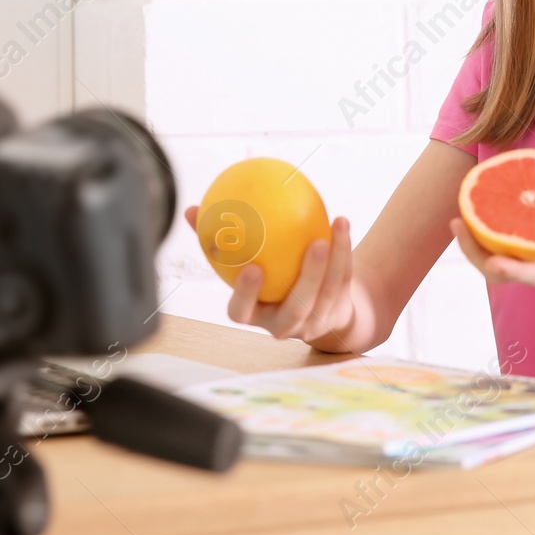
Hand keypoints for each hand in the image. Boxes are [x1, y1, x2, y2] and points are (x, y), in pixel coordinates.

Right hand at [184, 205, 356, 349]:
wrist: (307, 306)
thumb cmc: (263, 277)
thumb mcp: (241, 263)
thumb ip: (216, 243)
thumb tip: (191, 211)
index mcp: (255, 314)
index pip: (243, 312)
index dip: (247, 295)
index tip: (252, 267)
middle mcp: (284, 324)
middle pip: (297, 308)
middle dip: (308, 278)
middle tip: (313, 244)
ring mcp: (312, 322)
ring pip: (326, 293)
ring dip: (334, 259)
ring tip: (334, 226)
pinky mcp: (336, 312)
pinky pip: (342, 280)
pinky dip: (344, 251)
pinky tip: (341, 222)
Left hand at [451, 182, 534, 286]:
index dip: (515, 272)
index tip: (493, 264)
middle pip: (503, 273)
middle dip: (477, 257)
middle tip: (458, 226)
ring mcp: (530, 254)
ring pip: (493, 261)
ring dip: (471, 247)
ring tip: (457, 222)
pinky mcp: (523, 242)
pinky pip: (495, 245)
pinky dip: (479, 234)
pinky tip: (468, 212)